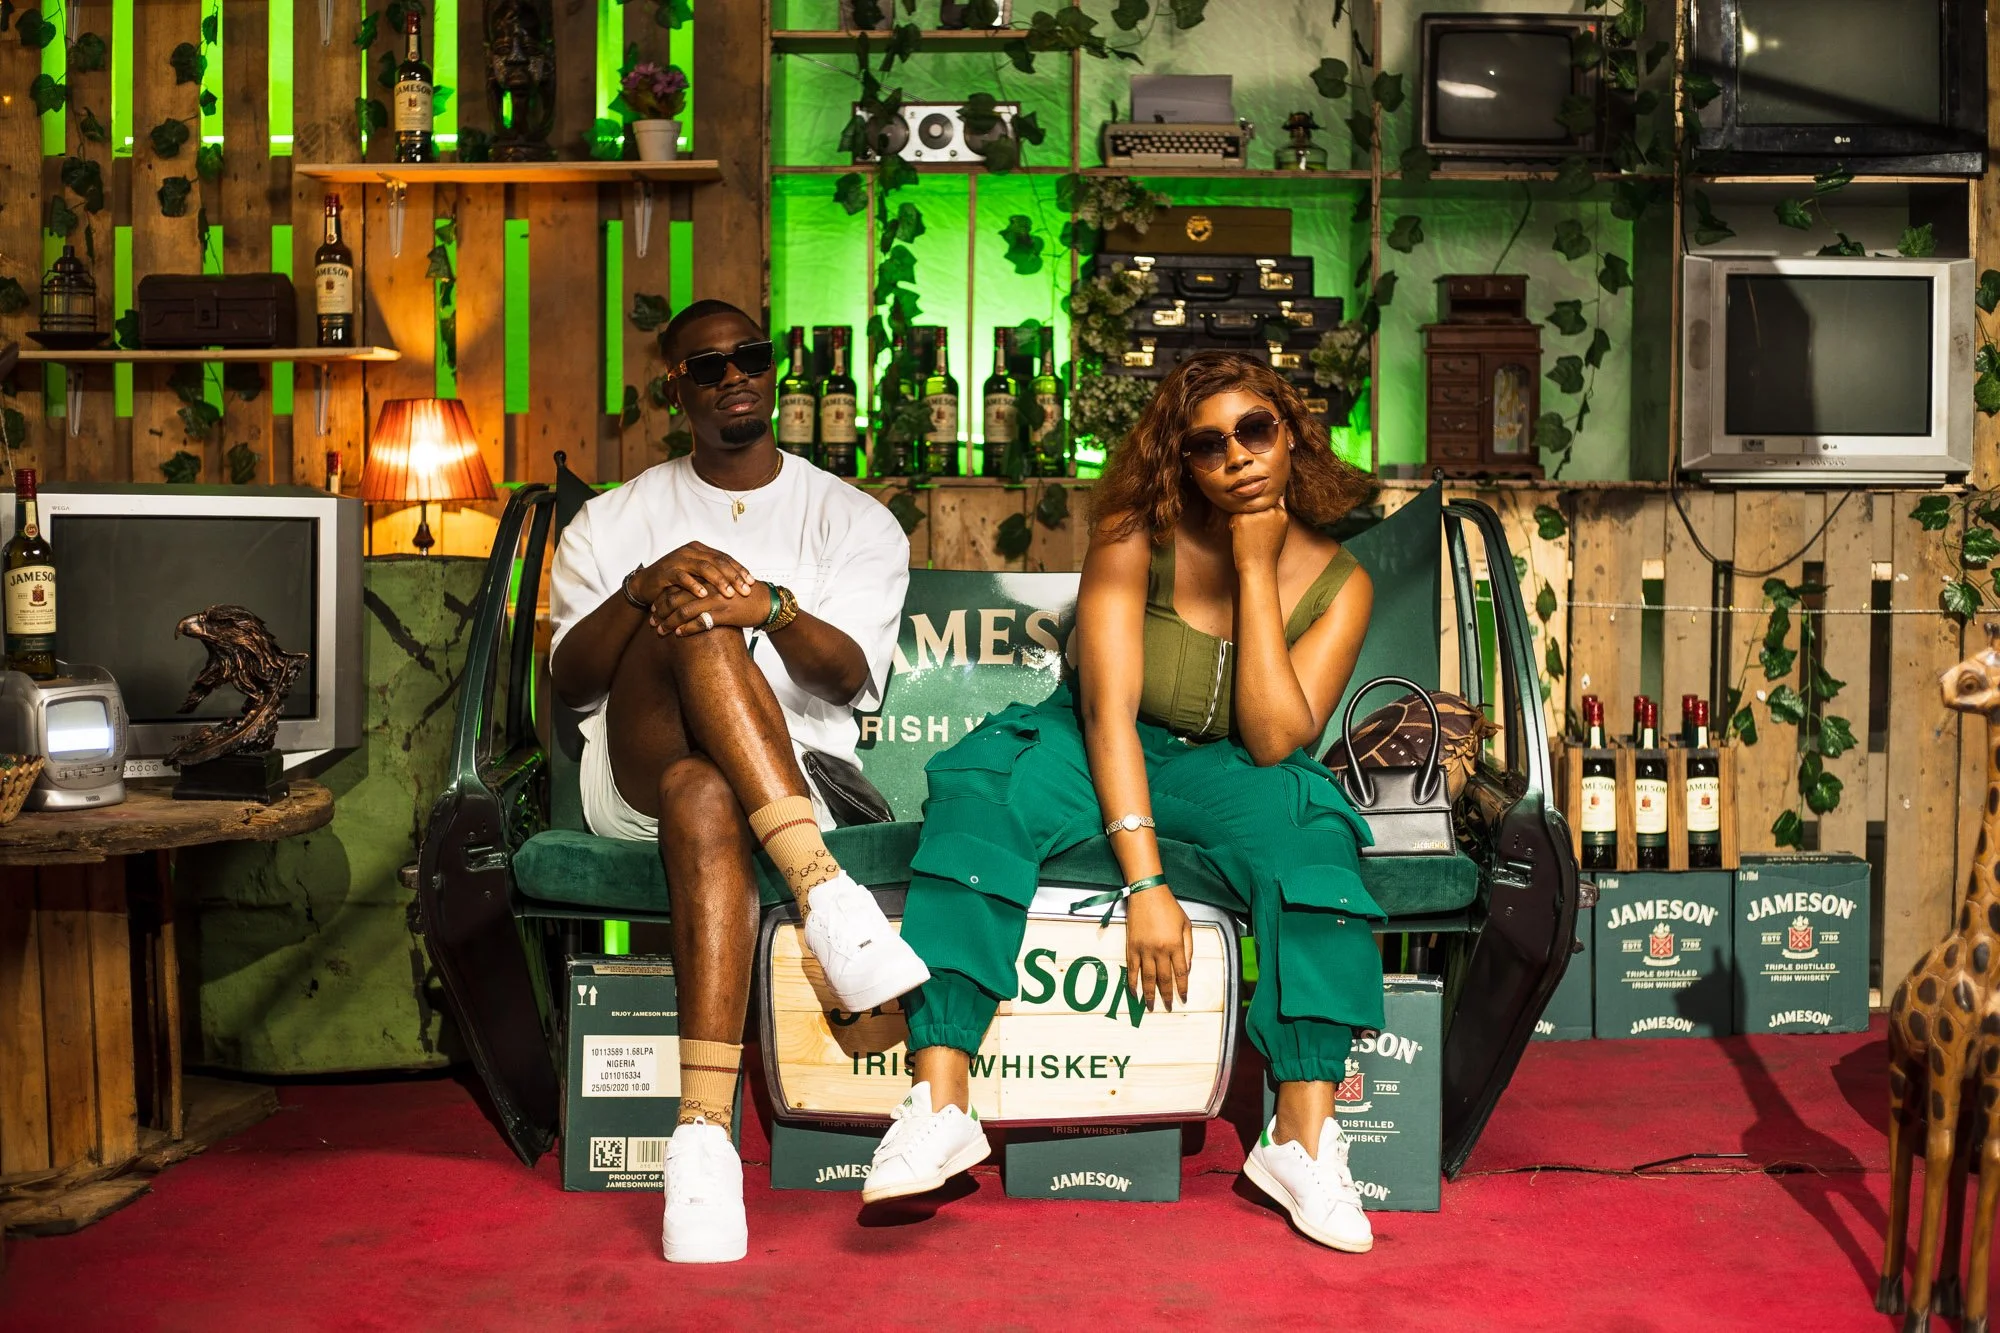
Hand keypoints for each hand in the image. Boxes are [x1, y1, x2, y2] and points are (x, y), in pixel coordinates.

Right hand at [634, 542, 756, 606]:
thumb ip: (713, 576)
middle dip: (734, 576)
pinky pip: (683, 577)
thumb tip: (740, 585)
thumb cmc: (675, 582)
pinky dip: (694, 585)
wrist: (646, 584)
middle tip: (745, 590)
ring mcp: (679, 559)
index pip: (724, 558)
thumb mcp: (697, 577)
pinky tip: (704, 595)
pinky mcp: (667, 570)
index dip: (739, 569)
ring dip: (718, 581)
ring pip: (703, 567)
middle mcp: (691, 551)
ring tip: (729, 593)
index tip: (752, 582)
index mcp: (700, 550)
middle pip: (717, 561)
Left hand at [651, 580, 772, 636]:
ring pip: (683, 611)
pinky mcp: (723, 614)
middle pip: (675, 598)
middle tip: (652, 621)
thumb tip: (690, 595)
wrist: (767, 602)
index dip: (663, 598)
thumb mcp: (722, 585)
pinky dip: (687, 629)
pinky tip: (678, 634)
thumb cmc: (745, 595)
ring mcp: (715, 600)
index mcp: (706, 578)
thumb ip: (706, 587)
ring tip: (660, 631)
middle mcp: (707, 587)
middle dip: (660, 611)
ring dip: (669, 622)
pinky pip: (699, 622)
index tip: (654, 607)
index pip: (677, 586)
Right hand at [1124, 883, 1191, 1011]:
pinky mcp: (1131, 946)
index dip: (1182, 988)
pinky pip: (1132, 969)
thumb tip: (1187, 968)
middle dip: (1167, 995)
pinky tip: (1134, 992)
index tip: (1184, 998)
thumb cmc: (1169, 907)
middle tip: (1168, 1007)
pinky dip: (1132, 982)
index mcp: (1176, 945)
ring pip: (1147, 977)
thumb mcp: (1186, 925)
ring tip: (1151, 1006)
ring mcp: (1144, 949)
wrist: (1146, 893)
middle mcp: (1160, 950)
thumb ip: (1189, 947)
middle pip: (1164, 979)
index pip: (1181, 973)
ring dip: (1149, 994)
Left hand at [1228, 497, 1287, 570]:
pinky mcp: (1242, 519)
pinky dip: (1234, 527)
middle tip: (1254, 535)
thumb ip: (1276, 515)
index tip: (1261, 530)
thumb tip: (1278, 498)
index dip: (1262, 515)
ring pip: (1244, 510)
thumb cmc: (1267, 553)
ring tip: (1249, 537)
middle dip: (1252, 516)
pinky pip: (1234, 516)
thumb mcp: (1278, 531)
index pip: (1269, 504)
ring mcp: (1256, 514)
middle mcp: (1271, 511)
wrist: (1258, 568)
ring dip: (1243, 521)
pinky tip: (1242, 538)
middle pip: (1255, 505)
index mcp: (1282, 514)